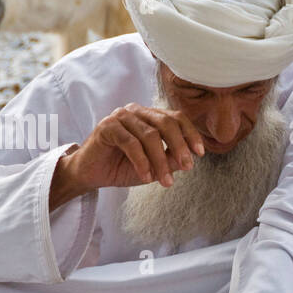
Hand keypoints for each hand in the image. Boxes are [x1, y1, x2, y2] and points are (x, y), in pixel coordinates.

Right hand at [69, 103, 204, 192]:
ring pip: (149, 135)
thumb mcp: (155, 166)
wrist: (92, 174)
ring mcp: (121, 116)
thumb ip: (172, 159)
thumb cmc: (124, 167)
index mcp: (150, 116)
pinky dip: (142, 162)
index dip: (190, 134)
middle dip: (179, 146)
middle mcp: (137, 111)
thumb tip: (192, 157)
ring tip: (165, 181)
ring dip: (160, 161)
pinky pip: (131, 143)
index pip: (176, 118)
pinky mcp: (106, 126)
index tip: (200, 153)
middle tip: (187, 167)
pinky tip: (147, 177)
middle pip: (166, 123)